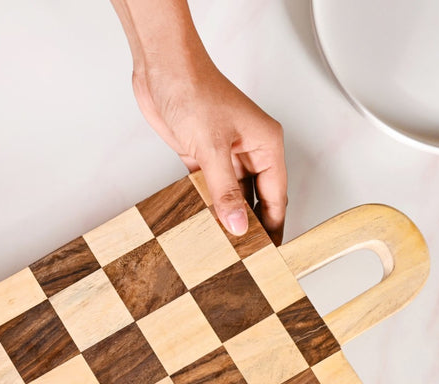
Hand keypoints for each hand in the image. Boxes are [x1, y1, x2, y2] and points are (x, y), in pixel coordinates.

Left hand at [133, 62, 287, 243]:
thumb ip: (225, 191)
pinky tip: (203, 226)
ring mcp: (224, 155)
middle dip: (250, 228)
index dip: (273, 227)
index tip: (268, 255)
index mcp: (266, 145)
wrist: (163, 70)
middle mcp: (249, 151)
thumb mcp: (212, 147)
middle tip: (244, 259)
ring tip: (223, 249)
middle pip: (256, 200)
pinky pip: (209, 191)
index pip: (276, 197)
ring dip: (226, 219)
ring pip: (232, 197)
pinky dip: (206, 207)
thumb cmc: (195, 90)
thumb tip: (238, 226)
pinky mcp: (201, 158)